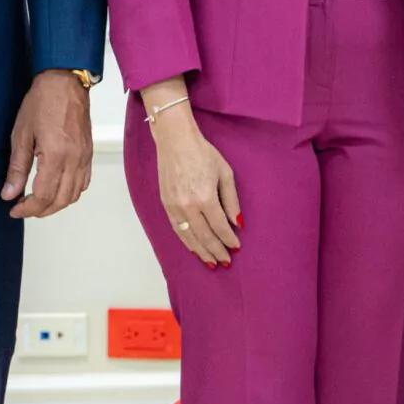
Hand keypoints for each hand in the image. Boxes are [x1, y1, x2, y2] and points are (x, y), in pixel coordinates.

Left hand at [3, 71, 92, 218]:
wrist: (65, 82)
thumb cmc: (41, 103)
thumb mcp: (21, 135)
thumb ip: (16, 168)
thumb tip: (8, 194)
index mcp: (56, 155)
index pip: (43, 196)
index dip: (27, 209)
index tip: (13, 209)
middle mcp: (74, 160)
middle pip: (61, 200)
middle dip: (40, 210)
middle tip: (23, 208)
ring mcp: (84, 157)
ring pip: (74, 194)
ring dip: (56, 204)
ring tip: (38, 201)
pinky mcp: (89, 153)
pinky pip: (84, 182)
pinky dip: (71, 193)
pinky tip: (57, 189)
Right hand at [149, 101, 240, 266]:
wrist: (175, 141)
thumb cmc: (203, 153)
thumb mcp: (225, 173)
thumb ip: (231, 201)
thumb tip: (238, 223)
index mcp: (205, 198)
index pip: (219, 227)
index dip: (229, 239)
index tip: (236, 247)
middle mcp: (187, 206)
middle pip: (204, 236)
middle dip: (216, 251)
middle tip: (226, 262)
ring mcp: (174, 207)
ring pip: (189, 237)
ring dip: (201, 251)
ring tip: (211, 262)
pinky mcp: (165, 205)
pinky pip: (177, 229)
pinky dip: (187, 241)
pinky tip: (195, 248)